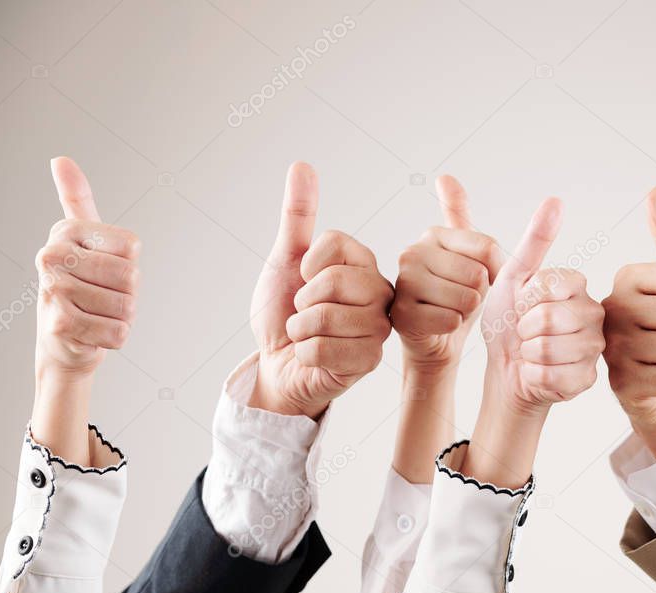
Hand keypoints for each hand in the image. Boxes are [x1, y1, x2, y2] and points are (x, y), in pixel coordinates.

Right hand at [30, 157, 139, 467]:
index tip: (104, 269)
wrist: (62, 340)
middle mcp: (53, 256)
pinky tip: (92, 333)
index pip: (132, 249)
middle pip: (131, 277)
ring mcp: (53, 291)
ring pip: (127, 306)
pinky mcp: (60, 325)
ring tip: (96, 314)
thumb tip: (60, 159)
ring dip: (121, 317)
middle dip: (127, 295)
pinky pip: (118, 332)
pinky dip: (114, 338)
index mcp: (66, 232)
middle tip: (101, 298)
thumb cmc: (81, 285)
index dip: (129, 265)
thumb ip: (76, 198)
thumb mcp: (84, 240)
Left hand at [249, 162, 392, 418]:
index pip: (337, 243)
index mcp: (364, 265)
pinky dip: (305, 354)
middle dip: (302, 301)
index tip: (303, 278)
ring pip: (326, 316)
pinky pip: (323, 350)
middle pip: (333, 281)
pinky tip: (314, 358)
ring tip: (307, 335)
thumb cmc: (283, 312)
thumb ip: (298, 215)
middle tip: (304, 313)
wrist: (278, 364)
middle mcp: (378, 293)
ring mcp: (377, 328)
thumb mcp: (285, 259)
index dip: (307, 262)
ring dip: (300, 330)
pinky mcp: (370, 360)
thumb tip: (301, 164)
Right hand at [391, 176, 501, 373]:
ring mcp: (403, 284)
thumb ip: (464, 218)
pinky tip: (439, 325)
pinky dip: (453, 327)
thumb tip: (443, 177)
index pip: (488, 248)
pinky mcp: (402, 315)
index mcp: (433, 234)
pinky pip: (451, 320)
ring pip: (466, 298)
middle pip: (478, 274)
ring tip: (450, 310)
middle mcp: (412, 253)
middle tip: (461, 298)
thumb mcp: (470, 254)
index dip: (497, 271)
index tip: (484, 278)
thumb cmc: (457, 295)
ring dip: (467, 312)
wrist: (437, 338)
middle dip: (479, 293)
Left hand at [466, 199, 604, 487]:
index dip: (524, 298)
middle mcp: (595, 314)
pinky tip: (536, 372)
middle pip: (547, 318)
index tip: (521, 304)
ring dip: (526, 353)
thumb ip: (534, 241)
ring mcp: (594, 349)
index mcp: (578, 285)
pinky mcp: (587, 379)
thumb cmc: (509, 322)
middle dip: (522, 328)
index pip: (549, 284)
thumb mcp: (513, 277)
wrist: (506, 369)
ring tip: (530, 351)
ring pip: (547, 348)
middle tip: (523, 332)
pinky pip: (550, 375)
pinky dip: (532, 375)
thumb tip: (555, 201)